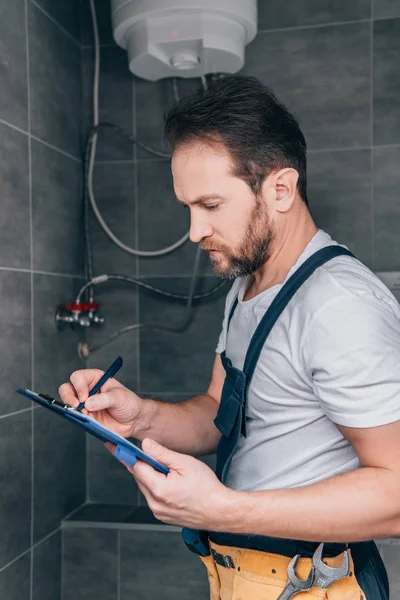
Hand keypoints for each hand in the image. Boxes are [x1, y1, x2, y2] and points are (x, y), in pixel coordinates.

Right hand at [59, 369, 142, 438]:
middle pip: (67, 389)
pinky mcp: (86, 417)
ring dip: (73, 410)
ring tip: (85, 415)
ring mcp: (85, 404)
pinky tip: (88, 421)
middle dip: (68, 397)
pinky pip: (76, 418)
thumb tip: (88, 403)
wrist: (134, 420)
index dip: (78, 386)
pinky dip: (78, 420)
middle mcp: (87, 390)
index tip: (84, 397)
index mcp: (95, 379)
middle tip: (76, 406)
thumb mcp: (119, 397)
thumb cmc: (129, 403)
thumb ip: (105, 399)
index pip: (78, 377)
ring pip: (68, 404)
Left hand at [107, 438, 232, 529]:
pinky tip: (167, 479)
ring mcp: (158, 512)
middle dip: (140, 463)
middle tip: (138, 450)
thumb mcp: (186, 463)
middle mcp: (155, 504)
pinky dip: (155, 486)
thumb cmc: (207, 487)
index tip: (114, 446)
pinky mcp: (162, 516)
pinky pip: (152, 496)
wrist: (219, 511)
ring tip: (162, 466)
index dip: (127, 455)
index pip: (137, 468)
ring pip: (145, 487)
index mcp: (159, 489)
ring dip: (148, 475)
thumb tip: (146, 444)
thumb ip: (163, 454)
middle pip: (140, 478)